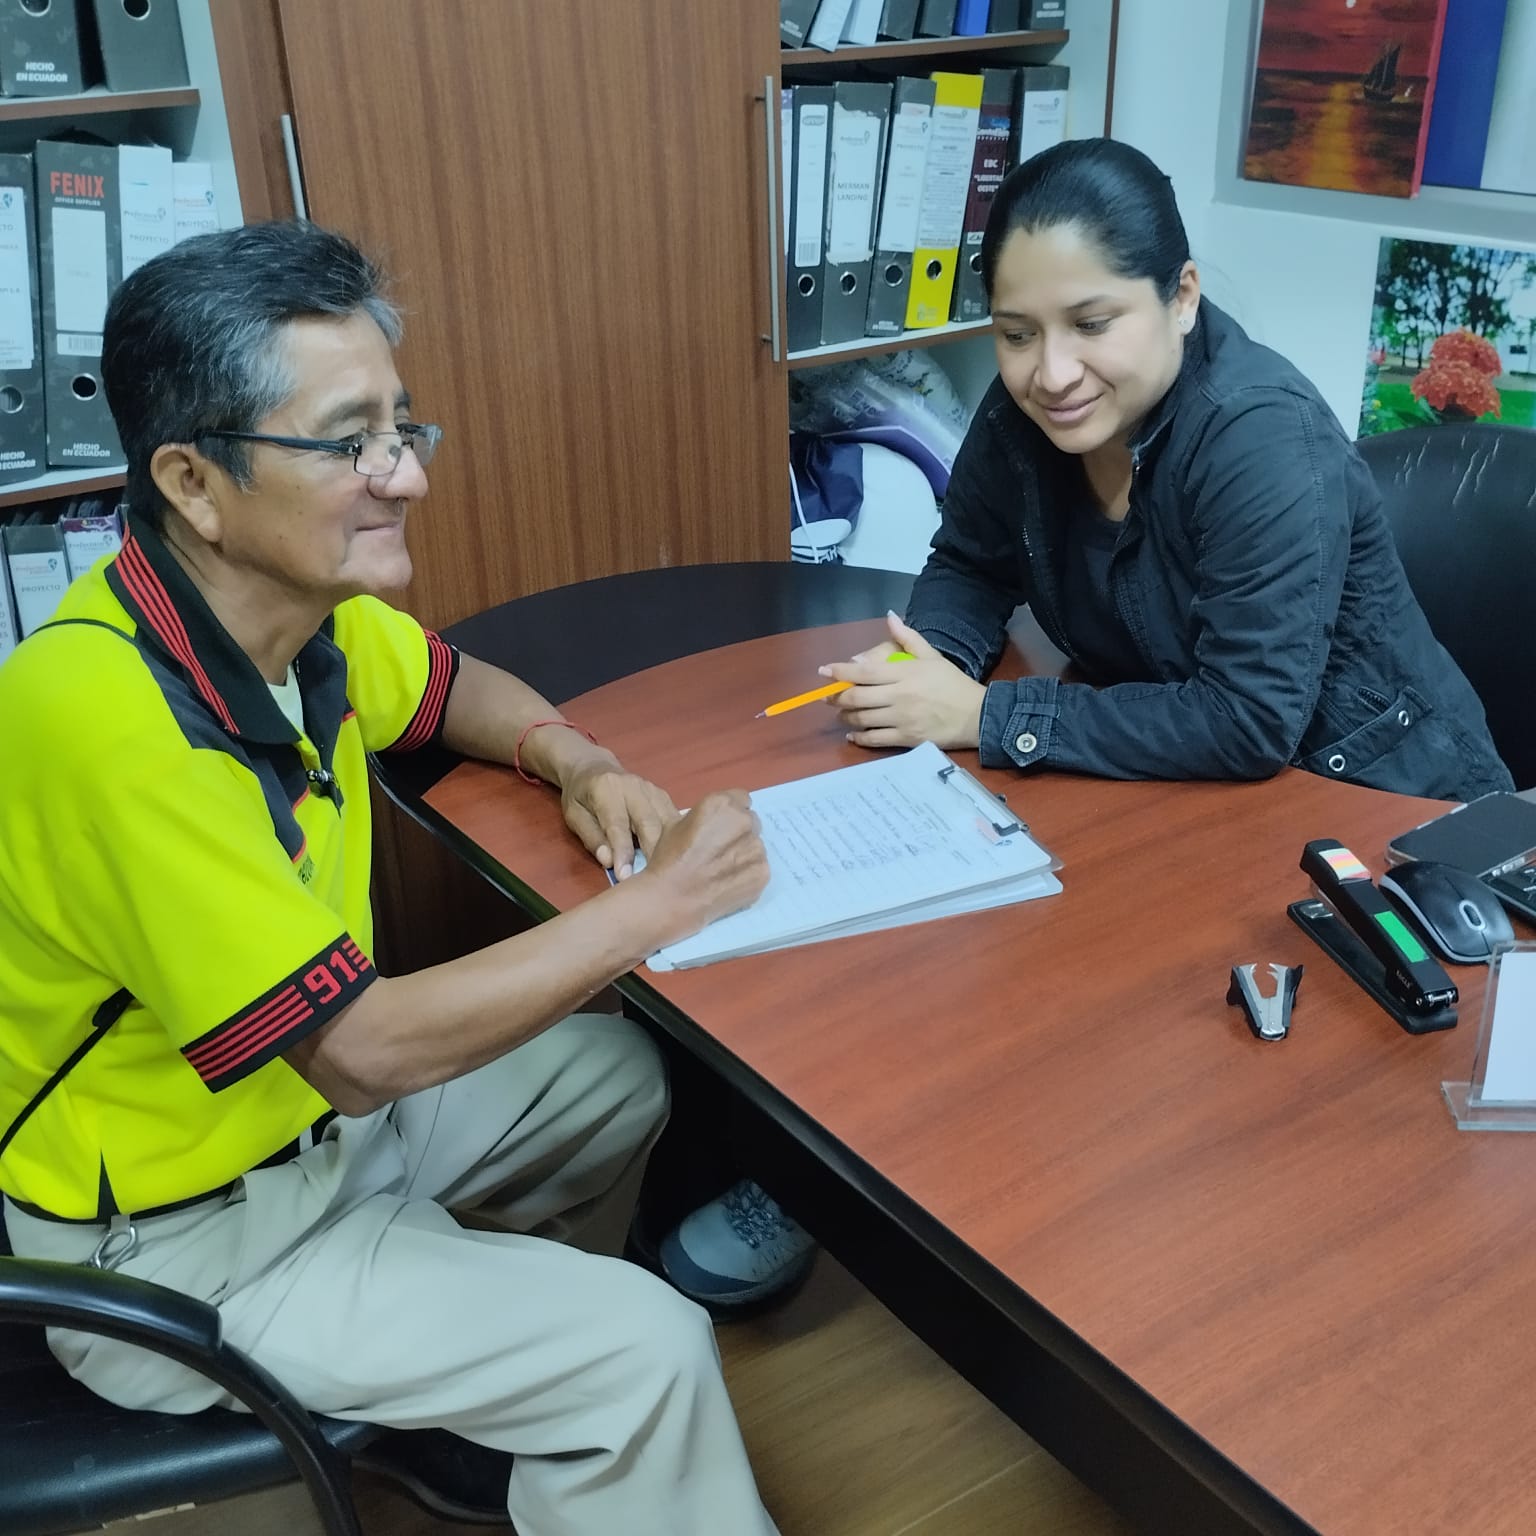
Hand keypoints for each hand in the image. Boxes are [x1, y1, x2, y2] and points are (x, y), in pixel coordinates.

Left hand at [559, 751, 678, 879]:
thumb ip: (591, 837)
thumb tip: (608, 860)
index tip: (625, 877)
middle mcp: (633, 786)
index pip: (617, 824)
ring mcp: (651, 789)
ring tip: (669, 872)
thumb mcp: (575, 816)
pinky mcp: (662, 795)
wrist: (594, 767)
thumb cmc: (581, 796)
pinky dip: (677, 838)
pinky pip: (673, 818)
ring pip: (666, 821)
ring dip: (670, 848)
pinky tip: (677, 855)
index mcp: (607, 789)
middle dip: (653, 853)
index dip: (622, 852)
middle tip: (654, 880)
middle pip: (648, 822)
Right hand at [640, 790, 768, 937]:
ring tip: (724, 871)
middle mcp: (743, 821)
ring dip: (745, 854)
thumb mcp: (678, 825)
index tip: (723, 828)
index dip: (731, 814)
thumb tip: (717, 822)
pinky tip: (730, 883)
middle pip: (751, 822)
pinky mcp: (762, 872)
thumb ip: (706, 817)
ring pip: (756, 846)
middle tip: (722, 851)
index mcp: (721, 804)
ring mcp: (756, 848)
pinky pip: (759, 868)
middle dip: (740, 833)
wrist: (672, 897)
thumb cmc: (669, 860)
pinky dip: (748, 874)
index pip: (742, 799)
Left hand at [821, 611, 985, 750]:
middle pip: (856, 698)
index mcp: (904, 673)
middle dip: (836, 697)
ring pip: (862, 719)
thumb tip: (889, 617)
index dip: (840, 671)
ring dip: (845, 716)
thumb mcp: (932, 656)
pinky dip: (858, 737)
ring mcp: (901, 719)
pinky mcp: (906, 739)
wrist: (976, 715)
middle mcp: (899, 696)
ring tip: (841, 713)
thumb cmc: (952, 684)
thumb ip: (908, 638)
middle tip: (828, 696)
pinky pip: (874, 739)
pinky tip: (853, 734)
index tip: (824, 671)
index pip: (864, 672)